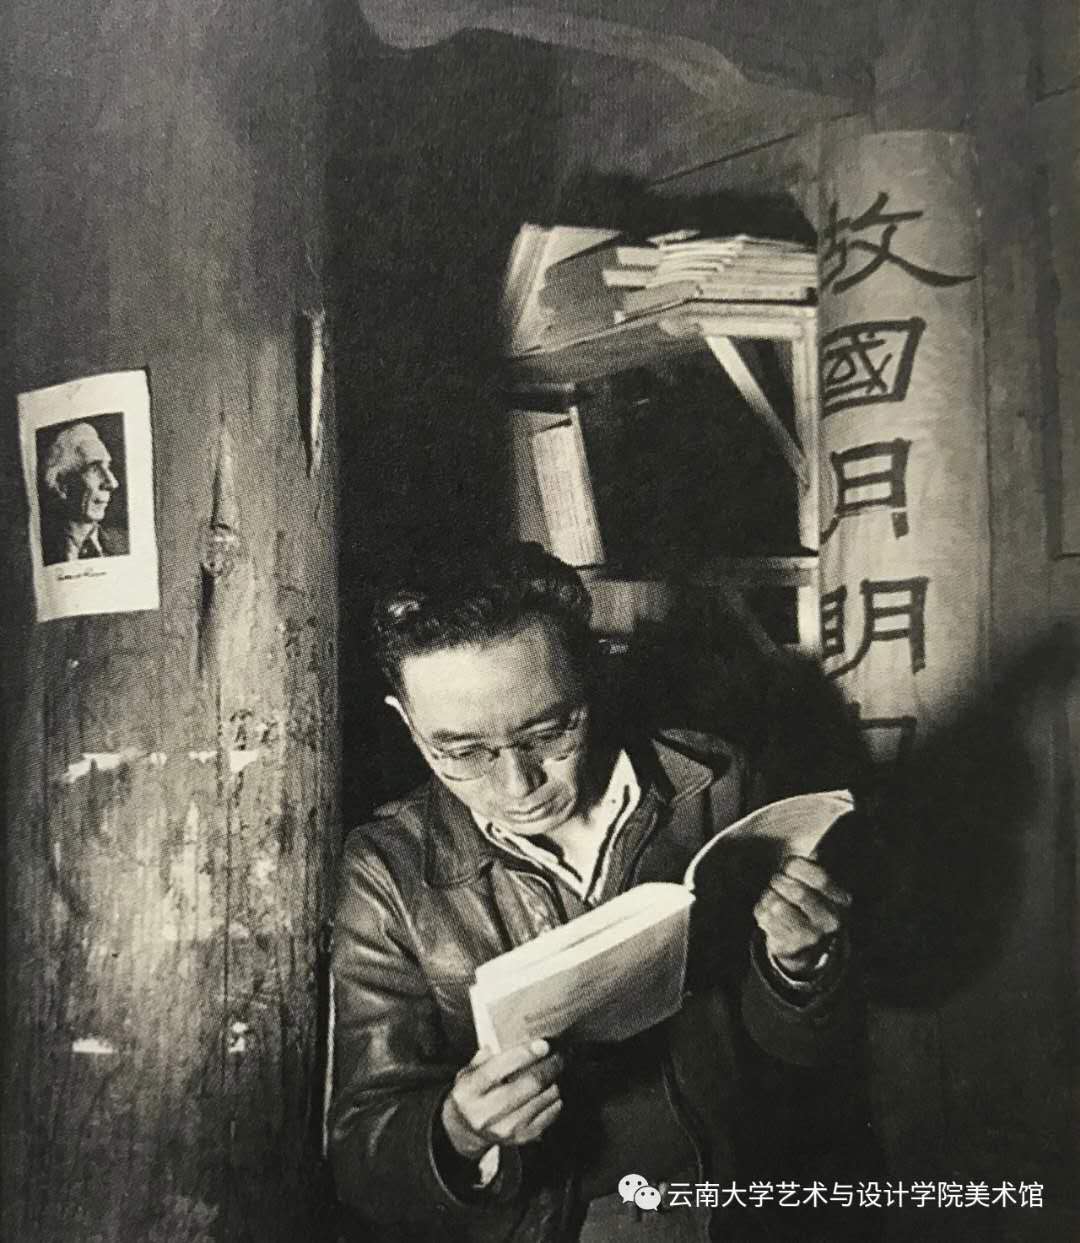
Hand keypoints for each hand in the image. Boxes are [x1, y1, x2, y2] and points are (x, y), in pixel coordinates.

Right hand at [441, 1039, 562, 1159]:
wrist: (466, 1131)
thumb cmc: (471, 1093)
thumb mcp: (468, 1072)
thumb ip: (486, 1057)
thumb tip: (510, 1041)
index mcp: (469, 1091)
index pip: (497, 1070)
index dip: (523, 1055)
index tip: (542, 1044)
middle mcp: (485, 1113)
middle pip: (527, 1086)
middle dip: (548, 1067)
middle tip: (558, 1054)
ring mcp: (504, 1129)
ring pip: (541, 1100)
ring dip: (554, 1082)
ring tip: (556, 1070)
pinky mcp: (520, 1138)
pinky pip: (548, 1116)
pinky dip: (555, 1101)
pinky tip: (553, 1090)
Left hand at [754, 856, 850, 979]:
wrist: (803, 946)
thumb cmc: (808, 903)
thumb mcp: (819, 886)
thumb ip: (814, 866)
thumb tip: (812, 850)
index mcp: (841, 902)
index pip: (821, 878)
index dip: (797, 866)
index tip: (787, 865)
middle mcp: (829, 922)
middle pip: (799, 892)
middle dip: (780, 881)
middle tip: (776, 879)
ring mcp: (809, 937)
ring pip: (778, 905)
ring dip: (769, 895)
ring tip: (772, 896)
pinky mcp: (788, 945)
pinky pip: (765, 918)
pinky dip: (761, 909)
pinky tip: (768, 911)